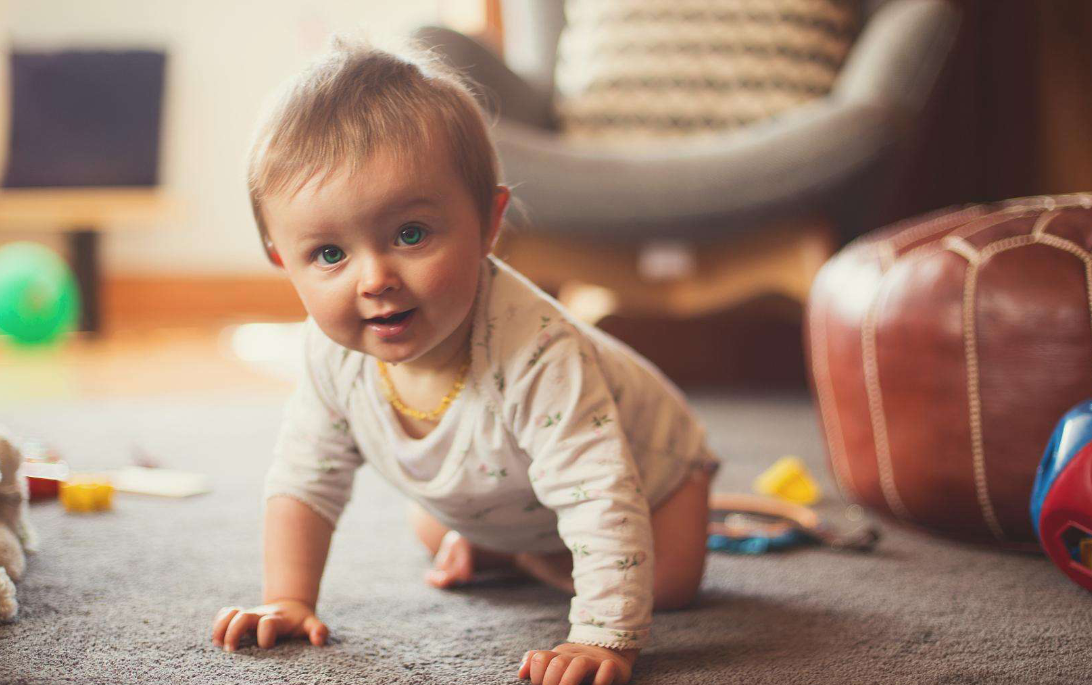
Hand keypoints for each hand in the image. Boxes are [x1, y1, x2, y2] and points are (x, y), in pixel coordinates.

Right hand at [211, 599, 328, 651]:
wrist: (290, 606)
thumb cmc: (300, 621)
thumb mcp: (311, 624)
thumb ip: (318, 630)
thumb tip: (319, 639)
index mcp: (278, 620)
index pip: (268, 623)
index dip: (266, 635)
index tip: (267, 647)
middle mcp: (260, 616)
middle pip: (243, 617)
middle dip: (235, 632)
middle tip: (232, 650)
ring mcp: (249, 615)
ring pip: (230, 613)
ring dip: (221, 627)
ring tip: (218, 644)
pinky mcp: (239, 616)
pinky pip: (224, 614)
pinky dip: (217, 623)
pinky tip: (217, 638)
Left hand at [517, 643, 638, 684]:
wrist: (611, 651)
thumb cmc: (578, 665)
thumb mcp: (557, 661)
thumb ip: (537, 664)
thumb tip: (521, 673)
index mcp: (559, 655)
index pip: (540, 659)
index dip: (537, 675)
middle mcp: (575, 656)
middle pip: (558, 663)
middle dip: (551, 682)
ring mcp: (594, 661)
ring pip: (579, 665)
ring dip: (570, 681)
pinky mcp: (612, 666)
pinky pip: (607, 668)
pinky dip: (601, 678)